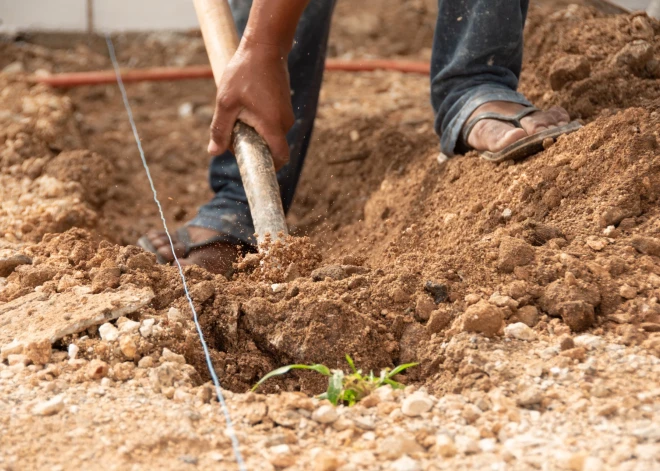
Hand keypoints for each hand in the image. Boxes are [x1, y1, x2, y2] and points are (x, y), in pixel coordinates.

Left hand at [207, 38, 293, 169]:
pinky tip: (245, 106)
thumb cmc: (245, 73)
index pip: (280, 158)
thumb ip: (220, 129)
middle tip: (233, 133)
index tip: (253, 168)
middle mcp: (285, 122)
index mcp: (273, 125)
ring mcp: (286, 114)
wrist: (264, 47)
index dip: (269, 168)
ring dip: (253, 133)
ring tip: (238, 114)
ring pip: (270, 135)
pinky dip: (258, 123)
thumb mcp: (226, 102)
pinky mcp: (283, 107)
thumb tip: (213, 152)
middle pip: (271, 148)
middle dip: (252, 147)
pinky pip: (271, 124)